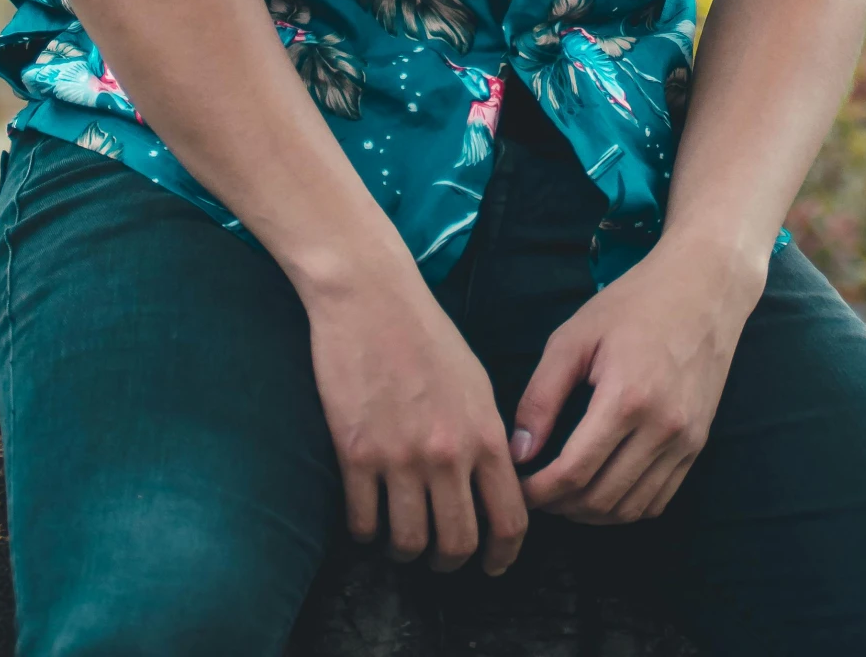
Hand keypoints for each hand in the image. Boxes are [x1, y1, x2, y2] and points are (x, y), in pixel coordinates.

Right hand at [305, 262, 527, 573]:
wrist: (370, 298)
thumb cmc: (425, 334)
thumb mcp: (476, 382)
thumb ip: (489, 436)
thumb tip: (498, 483)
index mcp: (485, 434)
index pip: (509, 519)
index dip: (503, 556)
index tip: (493, 566)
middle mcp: (447, 453)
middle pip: (458, 543)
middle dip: (450, 562)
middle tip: (440, 558)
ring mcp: (400, 457)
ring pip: (409, 543)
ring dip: (406, 551)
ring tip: (401, 539)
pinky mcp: (356, 454)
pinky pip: (363, 523)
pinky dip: (366, 532)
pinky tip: (367, 519)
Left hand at [510, 236, 764, 525]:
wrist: (703, 287)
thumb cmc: (633, 304)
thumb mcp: (575, 337)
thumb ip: (541, 396)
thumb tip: (519, 452)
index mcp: (627, 398)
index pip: (575, 472)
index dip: (539, 491)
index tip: (517, 486)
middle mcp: (663, 427)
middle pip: (602, 499)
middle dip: (560, 506)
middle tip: (536, 491)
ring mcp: (686, 440)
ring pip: (631, 509)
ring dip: (591, 514)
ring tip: (564, 495)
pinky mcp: (698, 444)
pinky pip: (659, 499)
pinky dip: (626, 508)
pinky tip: (602, 490)